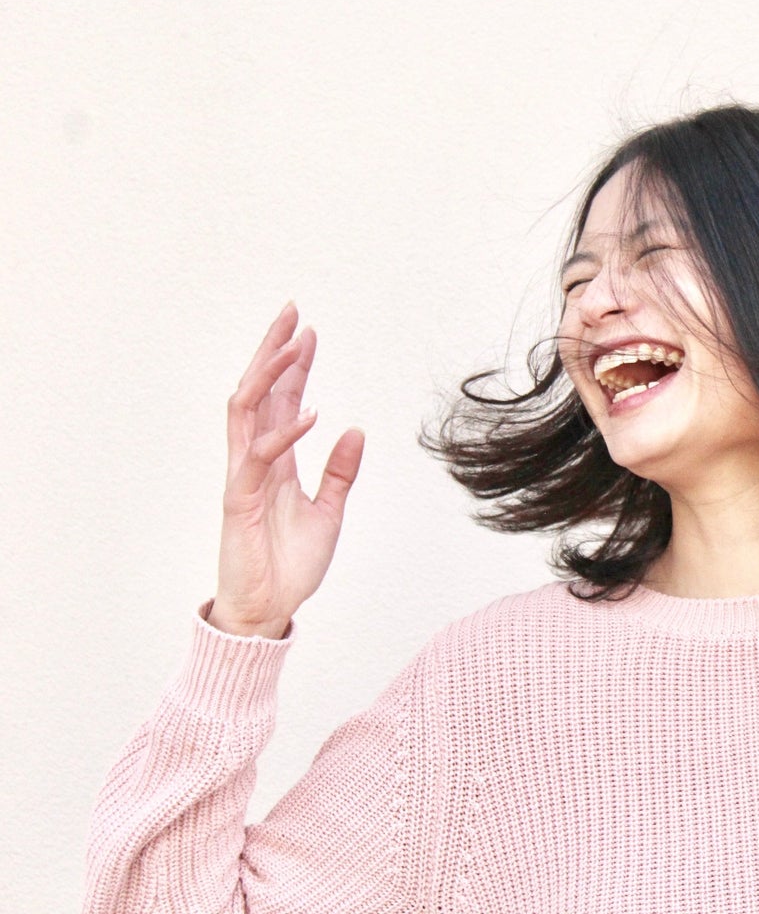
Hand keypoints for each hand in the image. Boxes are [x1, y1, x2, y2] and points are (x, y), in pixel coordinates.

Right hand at [209, 302, 364, 636]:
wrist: (270, 609)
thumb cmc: (290, 564)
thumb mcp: (330, 511)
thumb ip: (340, 472)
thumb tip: (357, 430)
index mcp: (276, 460)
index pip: (282, 400)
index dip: (294, 365)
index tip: (309, 330)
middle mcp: (255, 460)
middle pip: (258, 392)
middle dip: (273, 351)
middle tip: (292, 312)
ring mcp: (244, 477)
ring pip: (247, 411)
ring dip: (270, 376)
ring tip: (294, 345)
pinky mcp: (240, 500)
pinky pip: (259, 457)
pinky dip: (285, 433)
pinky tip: (311, 412)